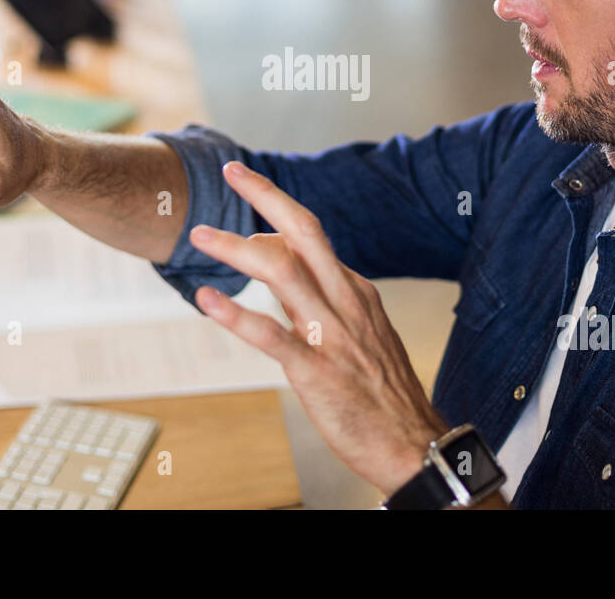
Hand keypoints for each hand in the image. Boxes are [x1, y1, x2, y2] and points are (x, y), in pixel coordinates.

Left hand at [189, 161, 449, 495]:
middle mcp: (344, 302)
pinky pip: (271, 335)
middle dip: (265, 195)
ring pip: (282, 271)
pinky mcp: (316, 371)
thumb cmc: (383, 393)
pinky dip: (236, 314)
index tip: (245, 207)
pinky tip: (206, 299)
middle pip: (304, 231)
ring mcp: (331, 334)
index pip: (311, 238)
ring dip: (235, 247)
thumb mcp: (361, 334)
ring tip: (199, 236)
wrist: (414, 444)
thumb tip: (282, 270)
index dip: (273, 218)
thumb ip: (321, 301)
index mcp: (355, 292)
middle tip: (231, 170)